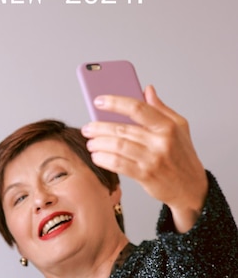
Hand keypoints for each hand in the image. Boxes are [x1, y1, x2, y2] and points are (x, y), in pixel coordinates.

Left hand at [81, 85, 208, 232]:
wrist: (191, 187)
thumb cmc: (183, 156)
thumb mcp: (179, 127)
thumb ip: (161, 108)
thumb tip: (147, 90)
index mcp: (168, 126)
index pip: (138, 108)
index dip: (115, 102)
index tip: (98, 100)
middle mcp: (160, 142)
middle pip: (122, 129)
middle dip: (99, 127)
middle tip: (88, 127)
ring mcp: (153, 159)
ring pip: (117, 147)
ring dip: (99, 144)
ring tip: (90, 142)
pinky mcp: (145, 175)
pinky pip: (118, 164)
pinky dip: (104, 159)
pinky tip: (97, 156)